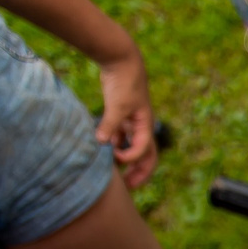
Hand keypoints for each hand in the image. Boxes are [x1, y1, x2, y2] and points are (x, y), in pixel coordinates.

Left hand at [96, 55, 158, 187]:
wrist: (121, 60)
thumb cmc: (123, 82)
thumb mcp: (117, 104)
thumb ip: (109, 125)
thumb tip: (101, 143)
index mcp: (146, 125)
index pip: (144, 151)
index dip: (131, 159)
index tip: (115, 157)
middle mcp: (141, 126)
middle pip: (146, 156)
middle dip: (139, 173)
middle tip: (127, 188)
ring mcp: (131, 122)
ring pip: (132, 148)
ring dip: (126, 162)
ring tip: (115, 175)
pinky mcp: (121, 116)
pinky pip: (121, 137)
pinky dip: (115, 146)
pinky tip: (104, 152)